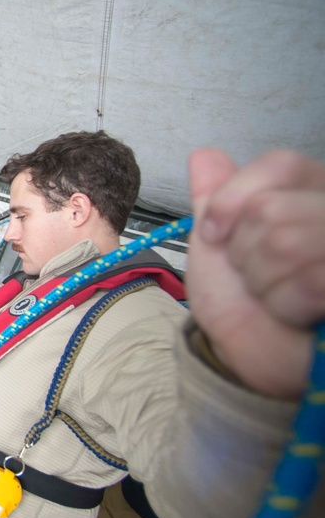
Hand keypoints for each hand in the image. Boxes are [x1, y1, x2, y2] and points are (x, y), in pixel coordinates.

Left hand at [186, 148, 324, 399]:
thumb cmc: (242, 304)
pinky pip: (311, 279)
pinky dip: (286, 303)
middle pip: (273, 208)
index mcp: (312, 193)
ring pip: (287, 241)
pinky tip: (298, 314)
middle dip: (247, 252)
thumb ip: (217, 200)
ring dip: (265, 280)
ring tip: (278, 297)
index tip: (218, 236)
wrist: (254, 363)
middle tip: (260, 278)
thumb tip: (204, 154)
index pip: (280, 164)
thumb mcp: (216, 248)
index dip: (235, 201)